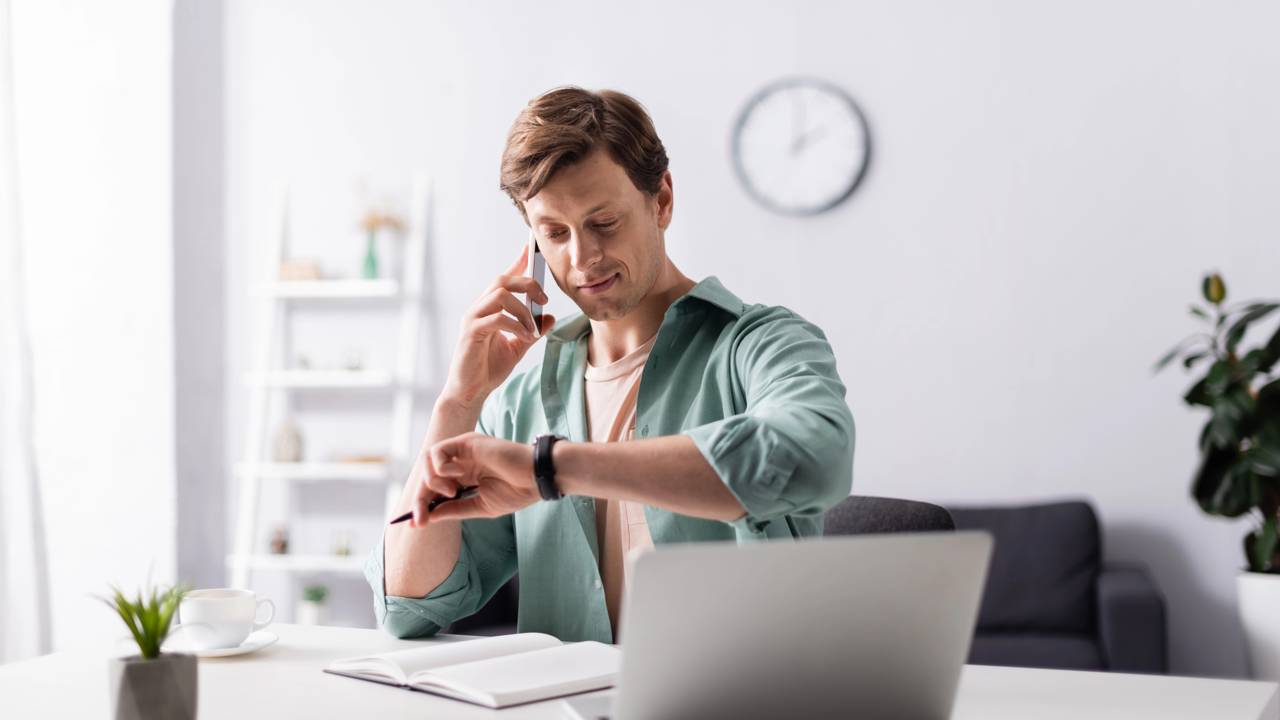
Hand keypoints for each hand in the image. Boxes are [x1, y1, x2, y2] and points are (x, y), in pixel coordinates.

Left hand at [408, 432, 540, 525]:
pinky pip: (438, 451)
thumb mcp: (479, 507)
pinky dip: (439, 466)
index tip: (415, 524)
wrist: (536, 479)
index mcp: (464, 478)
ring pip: (427, 462)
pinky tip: (453, 477)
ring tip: (450, 492)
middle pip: (427, 476)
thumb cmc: (516, 492)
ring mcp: (463, 451)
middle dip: (420, 499)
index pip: (434, 489)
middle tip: (420, 517)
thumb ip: (453, 510)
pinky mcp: (467, 441)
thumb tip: (428, 517)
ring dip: (431, 481)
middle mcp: (460, 462)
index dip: (423, 505)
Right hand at [441, 244, 555, 409]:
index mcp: (488, 308)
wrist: (471, 392)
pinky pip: (496, 318)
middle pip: (502, 280)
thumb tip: (551, 317)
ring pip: (499, 295)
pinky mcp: (470, 333)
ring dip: (523, 309)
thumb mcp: (518, 347)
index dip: (518, 262)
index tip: (532, 248)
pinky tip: (525, 337)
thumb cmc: (488, 368)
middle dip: (527, 284)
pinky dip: (516, 325)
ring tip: (533, 328)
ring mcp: (472, 319)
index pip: (504, 278)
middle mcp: (478, 308)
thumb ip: (532, 330)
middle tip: (544, 299)